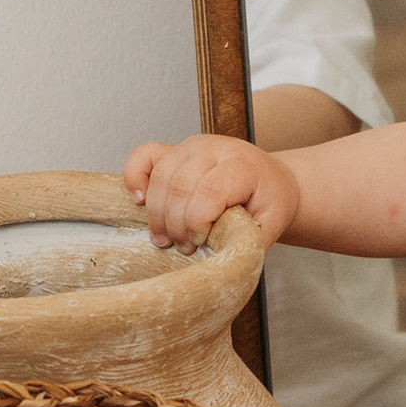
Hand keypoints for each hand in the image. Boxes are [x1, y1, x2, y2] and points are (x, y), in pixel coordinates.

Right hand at [122, 131, 299, 252]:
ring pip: (160, 177)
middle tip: (184, 248)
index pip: (209, 190)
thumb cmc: (270, 200)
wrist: (270, 180)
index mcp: (241, 165)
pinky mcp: (173, 150)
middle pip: (180, 185)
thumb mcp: (271, 223)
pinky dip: (134, 177)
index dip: (197, 222)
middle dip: (177, 224)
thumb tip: (226, 260)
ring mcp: (190, 146)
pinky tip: (140, 201)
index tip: (199, 243)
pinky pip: (143, 156)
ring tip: (166, 239)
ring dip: (157, 214)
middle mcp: (213, 149)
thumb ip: (250, 239)